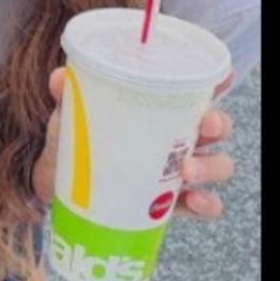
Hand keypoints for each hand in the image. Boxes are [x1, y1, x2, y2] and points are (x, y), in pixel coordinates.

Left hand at [31, 68, 235, 219]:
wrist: (56, 180)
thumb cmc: (72, 137)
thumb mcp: (68, 112)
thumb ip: (66, 94)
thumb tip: (59, 78)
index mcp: (157, 110)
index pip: (195, 91)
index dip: (216, 82)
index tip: (224, 74)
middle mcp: (175, 138)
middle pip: (216, 127)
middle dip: (218, 123)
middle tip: (204, 126)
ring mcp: (176, 171)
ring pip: (217, 165)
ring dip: (212, 166)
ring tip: (188, 170)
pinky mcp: (169, 202)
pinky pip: (202, 205)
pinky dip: (206, 204)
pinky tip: (193, 201)